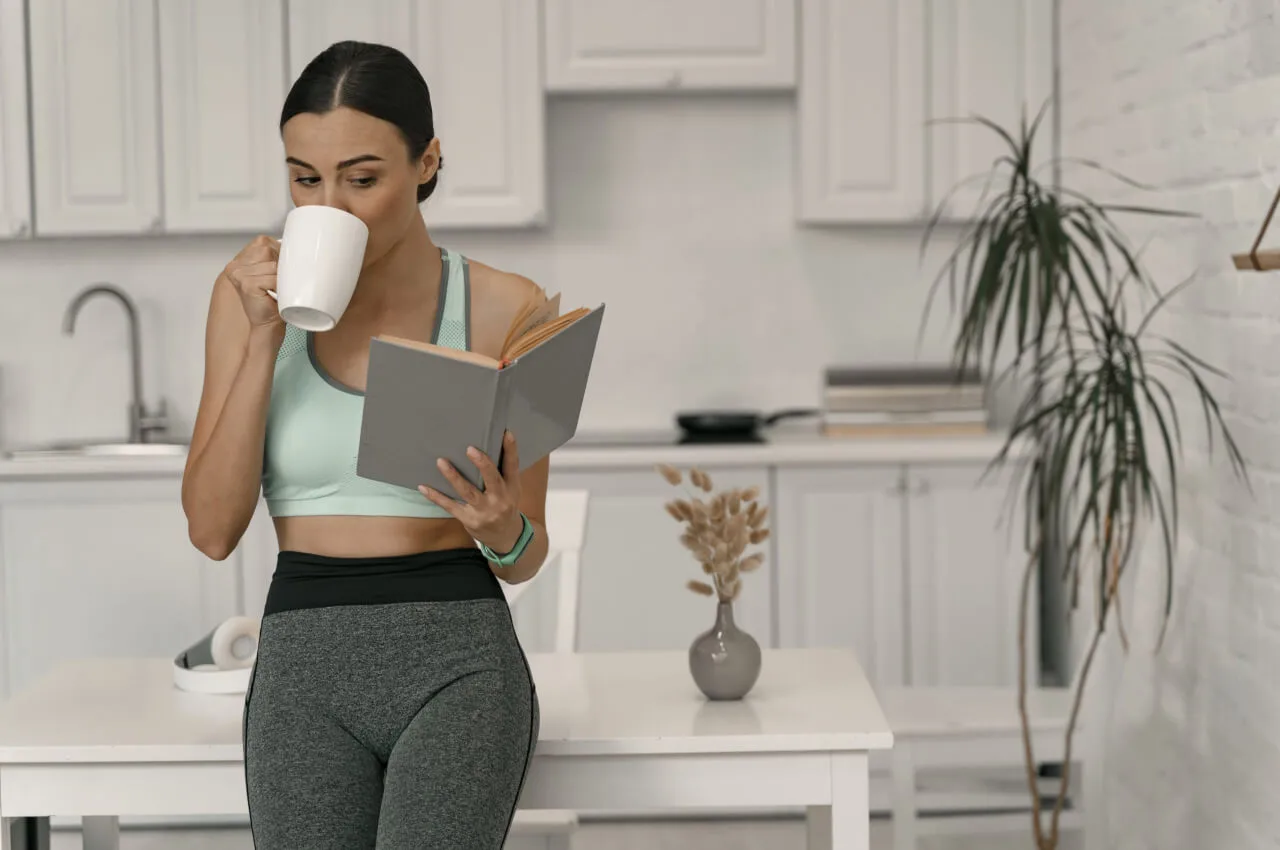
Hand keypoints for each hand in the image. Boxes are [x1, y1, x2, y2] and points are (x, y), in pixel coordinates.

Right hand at [223, 235, 281, 327]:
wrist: (267, 325)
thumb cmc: (271, 302)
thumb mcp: (270, 275)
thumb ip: (272, 259)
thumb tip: (292, 245)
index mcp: (239, 261)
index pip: (264, 243)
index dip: (279, 254)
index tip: (283, 267)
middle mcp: (236, 266)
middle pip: (269, 251)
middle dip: (281, 265)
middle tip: (281, 282)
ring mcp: (239, 274)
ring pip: (274, 266)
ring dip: (282, 278)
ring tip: (279, 289)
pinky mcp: (247, 284)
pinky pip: (274, 278)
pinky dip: (281, 287)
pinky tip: (277, 295)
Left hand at [419, 431, 523, 552]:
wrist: (505, 537)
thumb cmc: (505, 504)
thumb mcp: (512, 489)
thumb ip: (503, 470)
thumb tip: (492, 441)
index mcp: (512, 488)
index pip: (513, 466)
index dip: (511, 449)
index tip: (506, 433)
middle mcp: (500, 500)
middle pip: (492, 480)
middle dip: (482, 464)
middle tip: (470, 449)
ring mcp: (484, 511)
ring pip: (468, 492)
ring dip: (453, 477)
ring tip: (441, 461)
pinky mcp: (468, 519)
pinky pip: (450, 506)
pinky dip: (436, 496)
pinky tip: (423, 486)